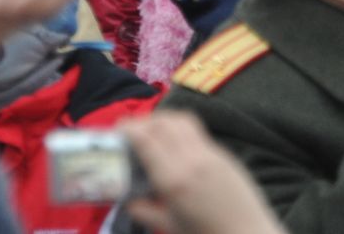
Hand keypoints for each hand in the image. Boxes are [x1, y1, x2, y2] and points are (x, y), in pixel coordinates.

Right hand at [119, 112, 287, 233]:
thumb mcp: (169, 228)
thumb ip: (144, 211)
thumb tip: (128, 200)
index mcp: (173, 180)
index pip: (145, 138)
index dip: (128, 128)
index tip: (118, 130)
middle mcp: (191, 161)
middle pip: (162, 122)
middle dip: (143, 122)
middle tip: (133, 132)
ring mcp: (211, 155)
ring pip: (181, 120)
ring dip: (163, 121)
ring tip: (155, 133)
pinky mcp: (225, 156)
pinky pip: (198, 133)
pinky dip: (181, 131)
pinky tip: (178, 147)